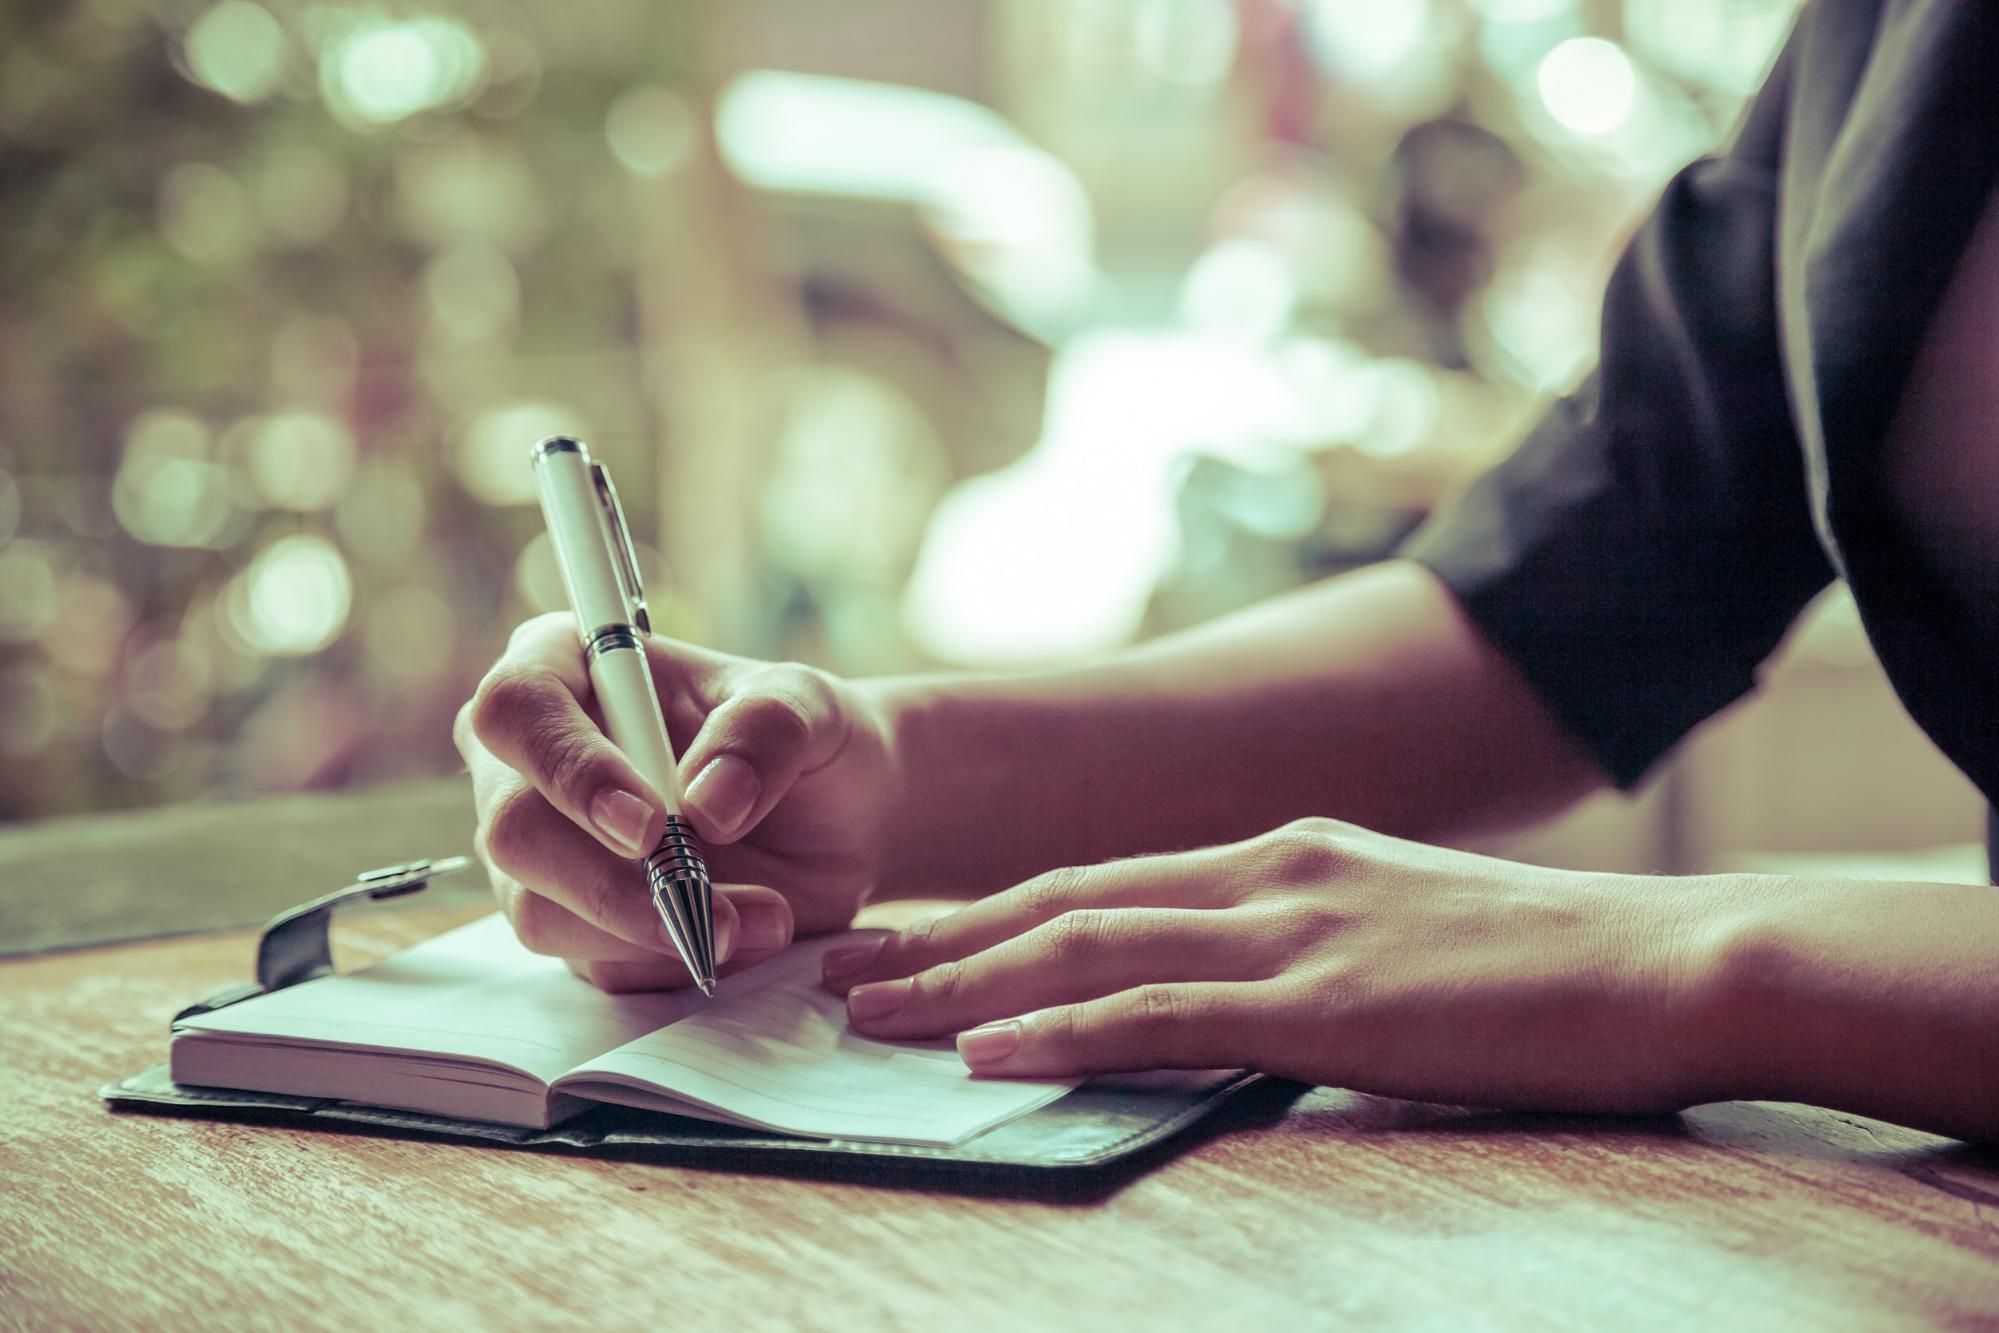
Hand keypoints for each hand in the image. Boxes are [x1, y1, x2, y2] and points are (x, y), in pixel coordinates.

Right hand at [455, 614, 900, 990]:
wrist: (843, 818)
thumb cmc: (806, 737)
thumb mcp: (811, 707)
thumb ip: (765, 731)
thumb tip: (707, 802)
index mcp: (567, 667)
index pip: (517, 706)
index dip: (569, 769)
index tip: (647, 824)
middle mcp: (533, 759)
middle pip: (513, 827)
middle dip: (611, 881)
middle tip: (708, 905)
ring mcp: (545, 847)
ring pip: (540, 911)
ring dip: (652, 931)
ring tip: (763, 920)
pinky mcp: (576, 920)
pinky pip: (593, 961)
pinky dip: (672, 960)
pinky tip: (746, 936)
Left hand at [822, 818, 1734, 1112]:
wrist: (1666, 963)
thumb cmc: (1543, 968)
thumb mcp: (1400, 934)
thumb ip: (1307, 949)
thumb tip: (1234, 999)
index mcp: (1282, 853)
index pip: (1101, 881)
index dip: (992, 912)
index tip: (911, 941)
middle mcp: (1267, 871)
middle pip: (1065, 900)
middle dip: (943, 940)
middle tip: (843, 971)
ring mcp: (1291, 928)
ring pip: (1087, 946)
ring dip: (964, 982)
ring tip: (869, 1013)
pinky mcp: (1322, 1000)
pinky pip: (1160, 1013)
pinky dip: (1057, 1030)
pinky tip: (984, 1053)